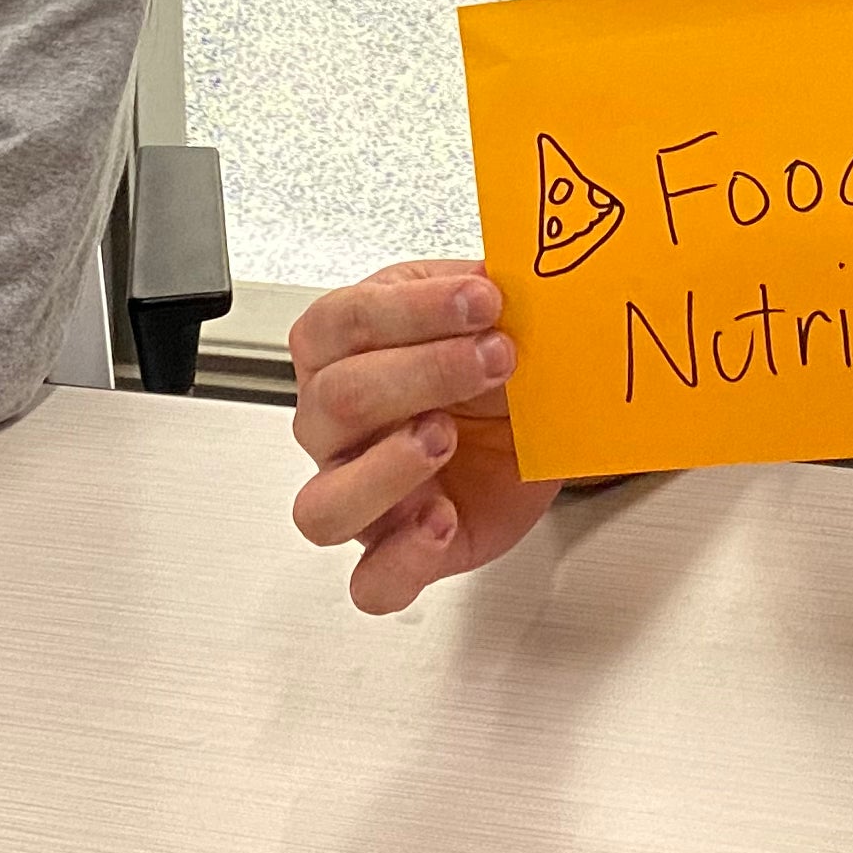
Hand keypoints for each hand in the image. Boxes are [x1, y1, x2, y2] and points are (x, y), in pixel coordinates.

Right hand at [288, 261, 561, 613]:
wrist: (530, 423)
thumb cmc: (484, 366)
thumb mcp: (486, 312)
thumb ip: (487, 292)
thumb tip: (512, 270)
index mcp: (339, 350)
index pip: (341, 322)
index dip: (412, 309)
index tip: (483, 299)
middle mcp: (333, 425)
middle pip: (335, 401)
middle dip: (424, 371)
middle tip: (496, 356)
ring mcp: (357, 493)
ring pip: (323, 506)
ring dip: (386, 468)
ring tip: (446, 436)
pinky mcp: (398, 551)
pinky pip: (371, 581)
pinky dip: (404, 558)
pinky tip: (443, 518)